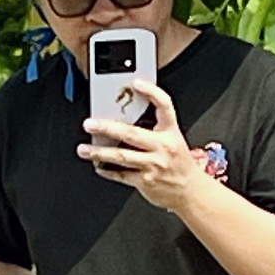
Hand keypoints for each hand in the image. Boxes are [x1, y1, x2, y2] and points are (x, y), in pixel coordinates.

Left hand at [78, 82, 206, 214]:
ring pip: (122, 157)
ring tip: (84, 149)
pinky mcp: (145, 182)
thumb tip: (123, 118)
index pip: (165, 106)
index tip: (136, 83)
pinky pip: (121, 175)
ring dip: (99, 153)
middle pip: (131, 134)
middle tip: (90, 124)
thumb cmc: (178, 164)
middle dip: (107, 128)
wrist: (190, 191)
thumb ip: (154, 128)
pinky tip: (98, 166)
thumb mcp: (173, 140)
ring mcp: (153, 165)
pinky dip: (107, 171)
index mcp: (171, 132)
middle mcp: (162, 147)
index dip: (152, 92)